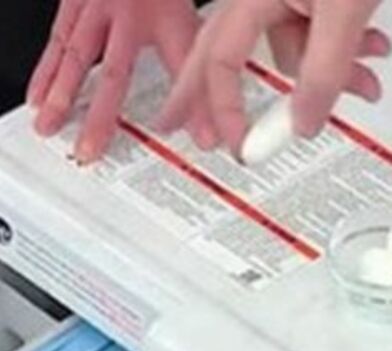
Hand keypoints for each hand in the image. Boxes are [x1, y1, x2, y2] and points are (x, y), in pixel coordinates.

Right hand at [27, 0, 200, 163]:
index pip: (183, 66)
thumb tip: (213, 112)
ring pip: (75, 55)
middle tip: (88, 149)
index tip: (200, 138)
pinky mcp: (74, 2)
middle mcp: (127, 10)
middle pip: (113, 72)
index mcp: (164, 14)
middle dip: (99, 116)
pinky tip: (37, 94)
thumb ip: (202, 64)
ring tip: (48, 126)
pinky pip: (57, 40)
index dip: (192, 105)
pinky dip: (44, 71)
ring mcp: (95, 5)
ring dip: (60, 95)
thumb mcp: (188, 18)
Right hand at [156, 0, 388, 155]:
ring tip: (362, 81)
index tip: (239, 144)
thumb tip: (303, 124)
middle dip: (211, 97)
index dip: (225, 109)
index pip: (220, 63)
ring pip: (288, 55)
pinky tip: (369, 53)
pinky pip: (316, 41)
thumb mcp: (345, 8)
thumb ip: (325, 71)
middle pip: (221, 57)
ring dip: (323, 78)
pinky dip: (341, 57)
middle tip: (172, 122)